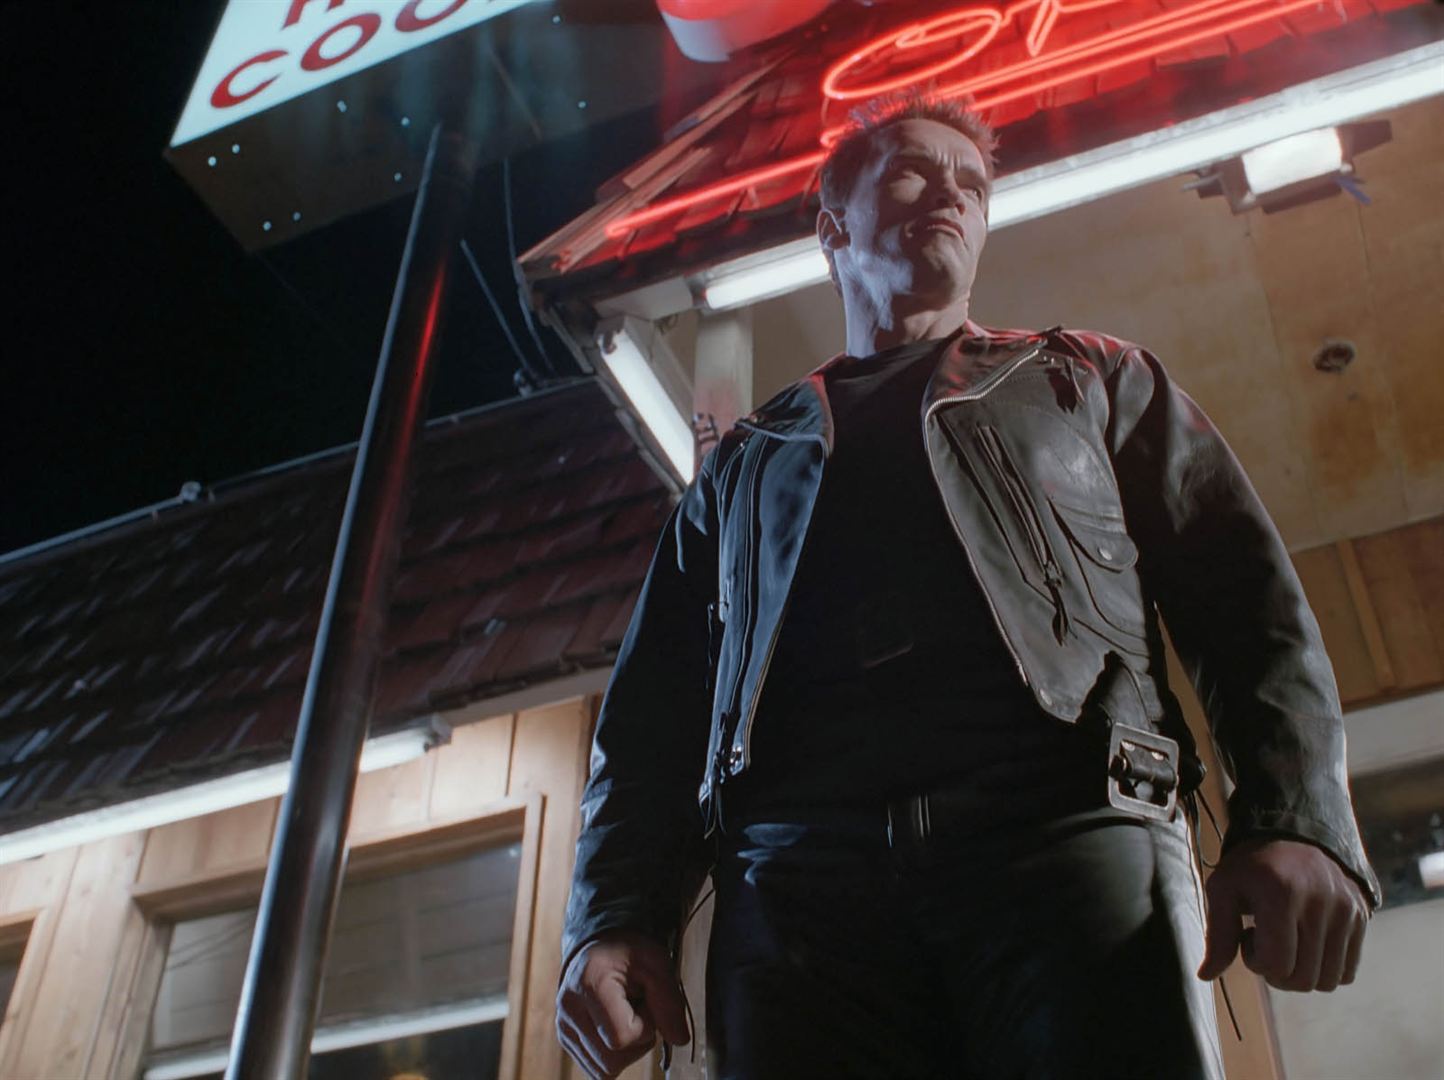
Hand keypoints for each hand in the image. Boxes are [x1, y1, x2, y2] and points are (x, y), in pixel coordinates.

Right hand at [556, 930, 689, 1078]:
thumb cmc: (628, 953)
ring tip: (626, 1018)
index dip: (645, 1027)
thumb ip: (670, 1002)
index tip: (647, 1003)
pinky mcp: (565, 1038)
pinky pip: (596, 1069)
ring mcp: (564, 1026)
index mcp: (590, 984)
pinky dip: (613, 1055)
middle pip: (611, 1061)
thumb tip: (680, 1039)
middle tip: (639, 1011)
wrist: (600, 947)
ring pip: (603, 1071)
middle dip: (637, 1042)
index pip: (622, 1037)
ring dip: (625, 1052)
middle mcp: (569, 1009)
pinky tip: (615, 1028)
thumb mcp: (656, 964)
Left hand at [1198, 837, 1367, 991]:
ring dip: (1303, 973)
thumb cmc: (1252, 866)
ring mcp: (1346, 911)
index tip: (1249, 937)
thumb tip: (1206, 975)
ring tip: (1288, 941)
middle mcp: (1320, 903)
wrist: (1294, 835)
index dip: (1256, 962)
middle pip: (1303, 979)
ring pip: (1329, 981)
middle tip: (1267, 943)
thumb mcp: (1224, 889)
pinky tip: (1308, 941)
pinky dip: (1326, 969)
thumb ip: (1218, 934)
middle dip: (1277, 973)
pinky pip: (1348, 971)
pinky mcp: (1362, 917)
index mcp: (1281, 894)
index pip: (1277, 965)